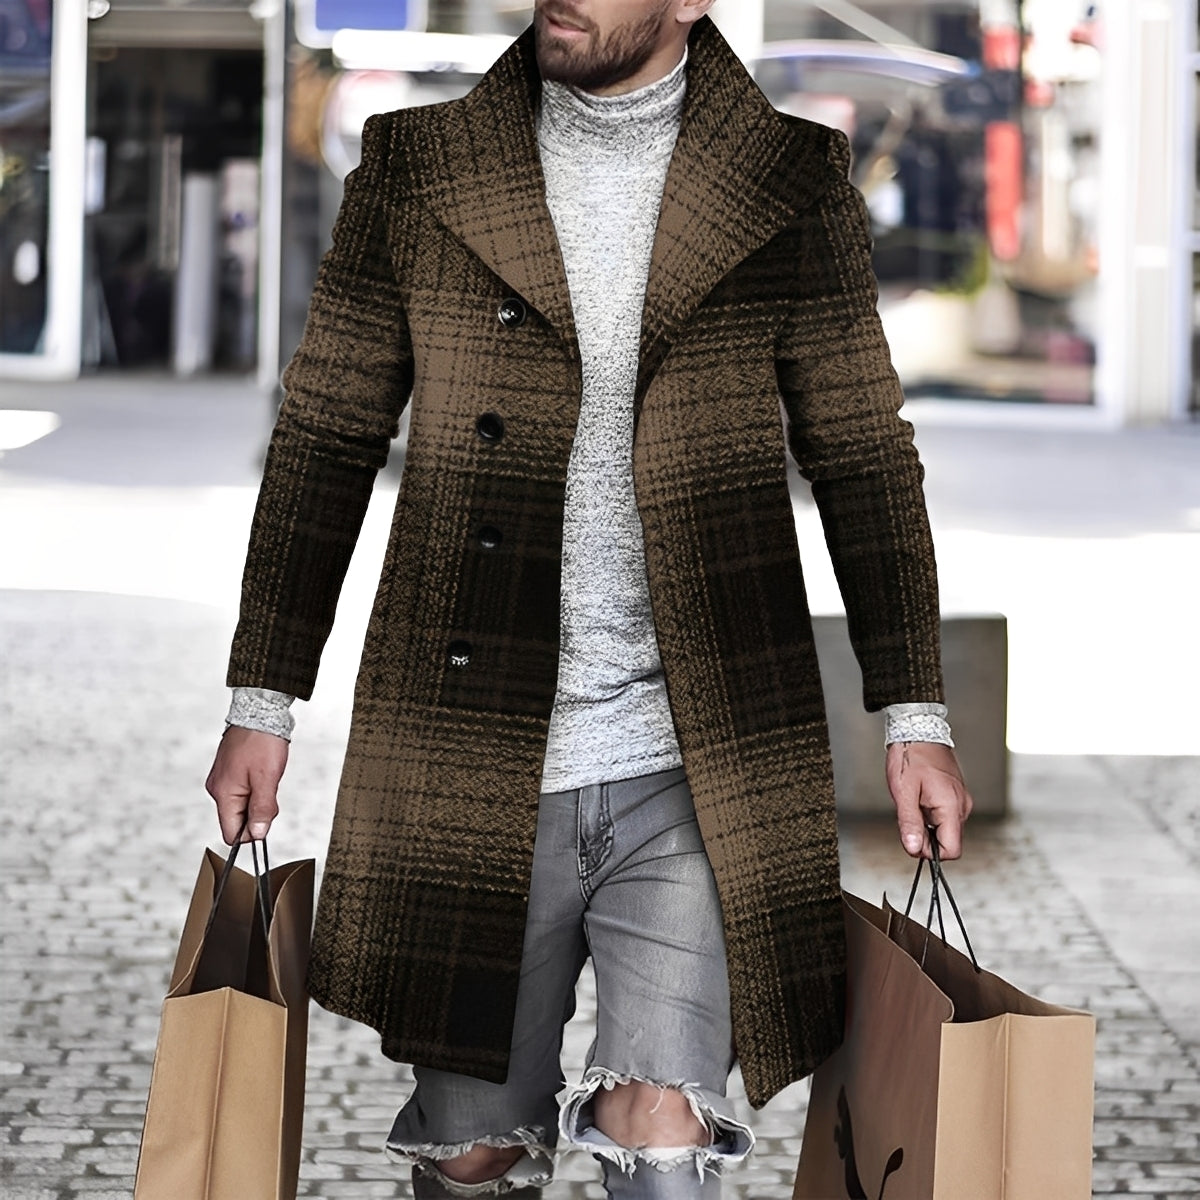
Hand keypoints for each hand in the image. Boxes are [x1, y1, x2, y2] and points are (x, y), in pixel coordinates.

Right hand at [205, 726, 288, 843]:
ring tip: (267, 778)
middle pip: (237, 820)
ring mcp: (222, 779)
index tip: (267, 820)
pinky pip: (242, 791)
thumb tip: (258, 835)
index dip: (251, 834)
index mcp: (223, 794)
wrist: (259, 711)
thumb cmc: (261, 741)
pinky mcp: (229, 771)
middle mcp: (217, 789)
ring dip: (258, 800)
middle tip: (270, 791)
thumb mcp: (267, 779)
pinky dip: (255, 789)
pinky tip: (263, 773)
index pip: (231, 833)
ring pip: (241, 805)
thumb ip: (262, 809)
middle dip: (257, 814)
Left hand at [885, 741, 972, 860]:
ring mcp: (960, 800)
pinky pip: (944, 816)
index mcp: (952, 806)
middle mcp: (962, 806)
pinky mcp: (955, 795)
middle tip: (908, 815)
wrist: (918, 730)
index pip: (952, 850)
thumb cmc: (910, 756)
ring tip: (913, 802)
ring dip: (926, 824)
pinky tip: (919, 798)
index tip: (912, 839)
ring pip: (945, 828)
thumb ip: (909, 823)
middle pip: (948, 840)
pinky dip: (930, 814)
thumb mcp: (903, 792)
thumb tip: (914, 849)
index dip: (930, 852)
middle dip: (925, 836)